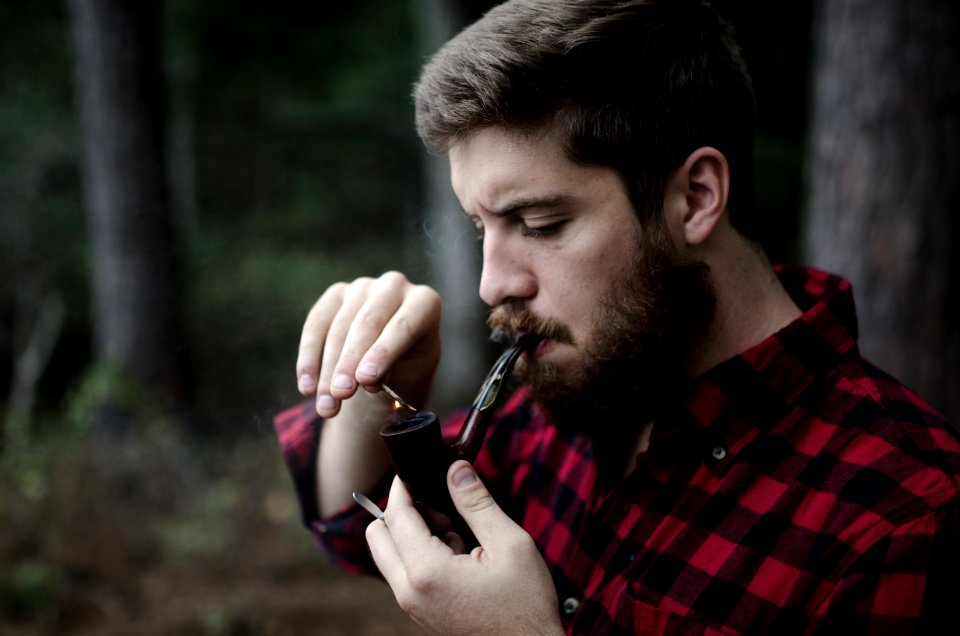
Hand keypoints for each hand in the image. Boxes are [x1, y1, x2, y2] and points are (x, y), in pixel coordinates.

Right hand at [296, 271, 441, 417]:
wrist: (389, 365)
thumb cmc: (407, 371)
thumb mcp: (409, 376)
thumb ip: (392, 374)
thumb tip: (365, 379)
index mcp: (425, 302)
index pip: (403, 325)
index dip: (383, 353)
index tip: (365, 380)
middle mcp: (394, 286)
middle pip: (367, 323)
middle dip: (350, 362)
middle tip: (340, 394)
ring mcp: (363, 287)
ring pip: (338, 328)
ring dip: (328, 371)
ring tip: (326, 407)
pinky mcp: (336, 295)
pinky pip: (316, 325)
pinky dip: (309, 359)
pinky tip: (307, 388)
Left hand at [367, 461, 563, 635]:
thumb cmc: (525, 604)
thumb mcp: (509, 544)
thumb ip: (477, 503)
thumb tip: (456, 469)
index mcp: (427, 572)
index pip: (396, 516)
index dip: (403, 487)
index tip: (415, 470)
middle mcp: (409, 591)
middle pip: (377, 535)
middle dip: (402, 513)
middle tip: (443, 511)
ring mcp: (412, 605)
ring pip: (388, 555)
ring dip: (411, 535)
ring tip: (458, 536)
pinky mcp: (420, 612)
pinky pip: (403, 573)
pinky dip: (419, 556)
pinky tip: (459, 557)